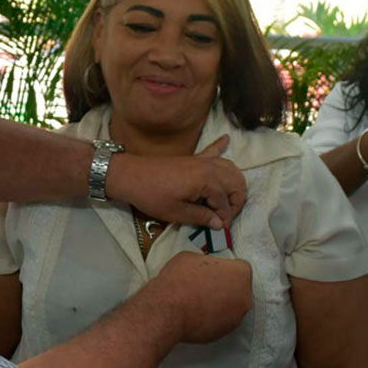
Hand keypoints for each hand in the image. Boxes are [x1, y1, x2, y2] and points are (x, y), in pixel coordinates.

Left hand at [107, 135, 246, 228]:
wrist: (131, 176)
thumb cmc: (152, 196)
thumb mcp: (176, 212)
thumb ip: (201, 217)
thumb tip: (220, 224)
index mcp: (207, 181)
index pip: (226, 202)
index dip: (224, 218)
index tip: (218, 228)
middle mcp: (210, 167)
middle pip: (236, 182)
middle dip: (235, 201)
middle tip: (224, 216)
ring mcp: (202, 160)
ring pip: (230, 167)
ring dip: (234, 183)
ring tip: (228, 199)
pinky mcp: (194, 158)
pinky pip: (212, 150)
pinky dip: (221, 145)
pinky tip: (227, 139)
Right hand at [151, 251, 252, 343]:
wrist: (168, 310)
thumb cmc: (179, 281)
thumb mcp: (190, 258)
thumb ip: (205, 263)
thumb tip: (202, 268)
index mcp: (241, 273)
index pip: (239, 267)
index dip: (223, 268)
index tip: (212, 270)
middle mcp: (244, 297)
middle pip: (237, 289)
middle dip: (224, 287)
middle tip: (205, 284)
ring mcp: (236, 317)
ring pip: (230, 308)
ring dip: (218, 304)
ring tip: (198, 301)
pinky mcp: (223, 333)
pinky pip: (220, 322)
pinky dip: (211, 318)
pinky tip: (195, 313)